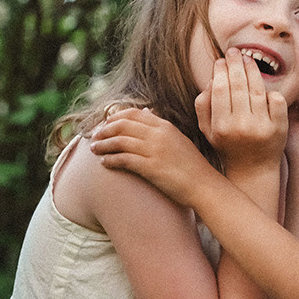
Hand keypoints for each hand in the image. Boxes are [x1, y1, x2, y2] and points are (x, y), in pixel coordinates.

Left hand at [89, 107, 217, 205]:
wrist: (203, 185)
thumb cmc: (191, 166)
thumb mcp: (178, 139)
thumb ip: (160, 128)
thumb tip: (145, 113)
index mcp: (165, 126)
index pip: (133, 113)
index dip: (115, 117)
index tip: (105, 124)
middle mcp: (158, 134)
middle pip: (122, 125)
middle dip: (104, 130)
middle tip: (94, 136)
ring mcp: (154, 150)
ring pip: (119, 141)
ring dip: (103, 145)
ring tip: (94, 149)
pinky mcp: (151, 167)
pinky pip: (123, 159)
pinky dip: (110, 160)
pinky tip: (104, 163)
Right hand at [195, 48, 287, 178]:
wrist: (252, 170)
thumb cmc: (227, 145)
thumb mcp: (207, 130)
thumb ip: (203, 106)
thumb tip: (211, 80)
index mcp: (222, 126)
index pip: (220, 90)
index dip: (221, 71)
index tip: (221, 60)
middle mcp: (242, 126)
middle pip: (239, 86)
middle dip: (236, 64)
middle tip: (234, 51)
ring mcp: (263, 127)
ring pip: (258, 89)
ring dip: (253, 70)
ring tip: (247, 59)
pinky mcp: (280, 128)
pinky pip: (277, 99)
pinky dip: (271, 90)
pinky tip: (264, 84)